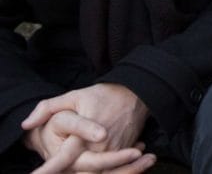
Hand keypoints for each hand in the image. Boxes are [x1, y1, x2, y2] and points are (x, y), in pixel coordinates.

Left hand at [23, 84, 153, 172]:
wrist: (138, 93)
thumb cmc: (104, 95)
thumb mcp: (74, 95)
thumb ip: (48, 108)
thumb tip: (26, 124)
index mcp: (84, 135)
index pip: (64, 158)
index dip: (49, 169)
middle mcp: (100, 147)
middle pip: (81, 170)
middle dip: (69, 170)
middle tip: (50, 170)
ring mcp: (114, 152)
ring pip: (96, 171)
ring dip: (88, 169)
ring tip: (82, 158)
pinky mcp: (124, 152)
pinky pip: (110, 168)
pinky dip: (104, 168)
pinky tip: (97, 162)